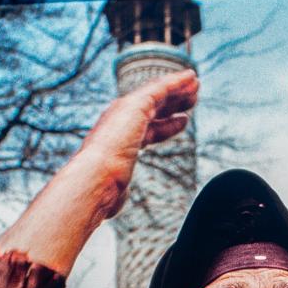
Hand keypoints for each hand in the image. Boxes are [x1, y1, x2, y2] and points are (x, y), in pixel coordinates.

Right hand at [0, 69, 197, 274]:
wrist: (91, 183)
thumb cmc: (98, 195)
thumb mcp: (112, 194)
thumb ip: (114, 194)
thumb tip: (110, 209)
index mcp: (115, 141)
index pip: (147, 130)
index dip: (166, 125)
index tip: (183, 122)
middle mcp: (118, 123)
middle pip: (153, 109)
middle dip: (173, 102)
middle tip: (192, 98)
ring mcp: (124, 112)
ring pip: (158, 95)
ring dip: (178, 89)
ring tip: (196, 85)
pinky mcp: (134, 105)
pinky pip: (160, 89)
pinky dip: (177, 82)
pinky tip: (191, 79)